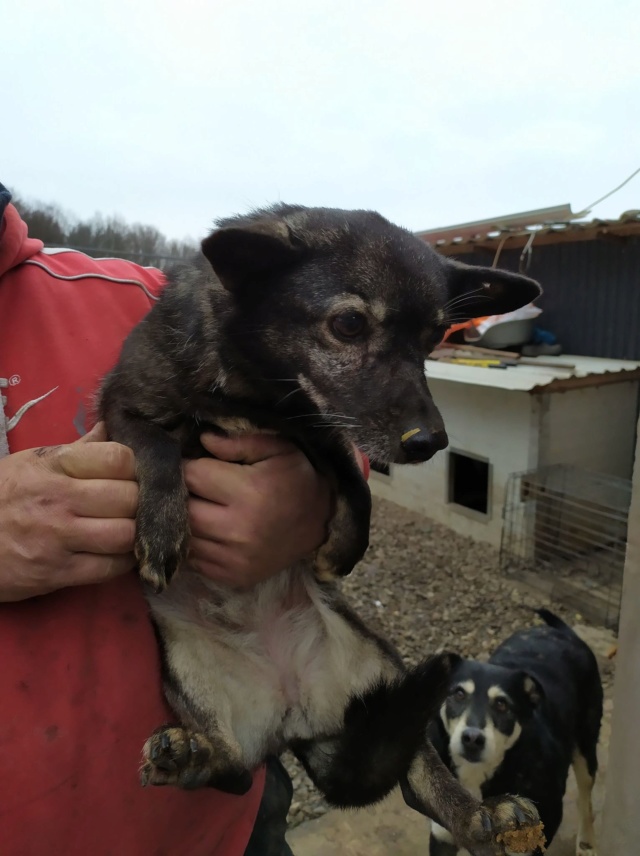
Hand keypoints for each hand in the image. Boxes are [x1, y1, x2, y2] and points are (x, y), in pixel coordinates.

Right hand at [0, 423, 137, 601]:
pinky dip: (124, 563)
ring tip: (133, 532)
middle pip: (130, 498)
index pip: (119, 458)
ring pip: (126, 535)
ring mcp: (57, 538)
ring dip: (137, 535)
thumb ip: (78, 450)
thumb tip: (113, 427)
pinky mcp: (54, 573)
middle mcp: (57, 499)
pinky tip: (119, 554)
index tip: (136, 476)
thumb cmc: (0, 496)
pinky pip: (109, 568)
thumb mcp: (32, 463)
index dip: (136, 468)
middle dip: (143, 503)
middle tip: (143, 508)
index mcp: (53, 465)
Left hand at [184, 433, 332, 588]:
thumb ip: (238, 442)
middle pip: (183, 509)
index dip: (187, 466)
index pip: (192, 475)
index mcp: (250, 491)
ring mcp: (236, 558)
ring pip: (186, 536)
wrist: (322, 522)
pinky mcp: (235, 576)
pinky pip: (196, 560)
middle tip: (192, 487)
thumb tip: (203, 439)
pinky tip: (210, 531)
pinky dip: (196, 544)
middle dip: (182, 494)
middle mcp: (240, 528)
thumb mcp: (277, 448)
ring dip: (186, 521)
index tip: (193, 463)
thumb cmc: (296, 478)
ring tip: (200, 507)